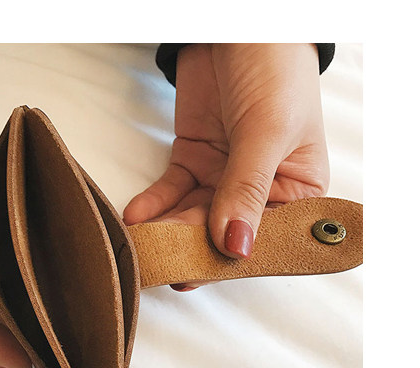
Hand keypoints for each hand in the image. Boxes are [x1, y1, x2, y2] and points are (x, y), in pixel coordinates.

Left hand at [124, 43, 328, 289]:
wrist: (236, 25)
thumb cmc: (275, 68)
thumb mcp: (267, 131)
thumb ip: (247, 189)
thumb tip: (235, 245)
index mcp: (297, 189)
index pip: (262, 236)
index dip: (228, 258)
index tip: (194, 274)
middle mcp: (260, 189)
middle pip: (220, 231)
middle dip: (188, 248)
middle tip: (157, 267)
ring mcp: (223, 177)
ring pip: (190, 216)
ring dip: (164, 230)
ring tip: (140, 246)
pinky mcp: (193, 161)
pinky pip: (170, 191)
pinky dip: (152, 204)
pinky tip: (136, 217)